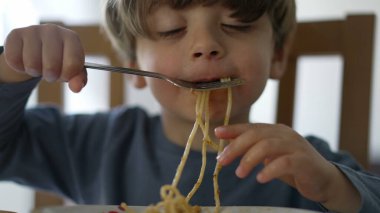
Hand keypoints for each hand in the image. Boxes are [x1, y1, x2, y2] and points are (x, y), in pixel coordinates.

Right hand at [1, 24, 86, 91]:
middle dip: (50, 76)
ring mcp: (34, 30)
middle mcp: (54, 30)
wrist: (37, 48)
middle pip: (52, 66)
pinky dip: (19, 66)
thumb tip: (76, 88)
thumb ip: (78, 79)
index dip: (66, 76)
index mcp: (71, 38)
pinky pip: (15, 59)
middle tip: (49, 71)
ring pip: (32, 64)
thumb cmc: (59, 59)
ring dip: (34, 71)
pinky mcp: (16, 33)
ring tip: (38, 65)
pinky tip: (25, 60)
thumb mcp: (71, 69)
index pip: (73, 64)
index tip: (63, 74)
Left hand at [215, 123, 359, 212]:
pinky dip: (270, 170)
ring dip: (249, 159)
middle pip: (256, 135)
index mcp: (275, 130)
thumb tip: (227, 146)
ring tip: (239, 173)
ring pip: (268, 146)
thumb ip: (253, 148)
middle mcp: (285, 134)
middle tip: (222, 161)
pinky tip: (260, 178)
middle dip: (236, 147)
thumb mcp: (270, 155)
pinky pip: (285, 162)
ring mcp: (296, 146)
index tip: (217, 133)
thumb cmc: (292, 166)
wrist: (323, 178)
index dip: (233, 129)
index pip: (251, 127)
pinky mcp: (304, 161)